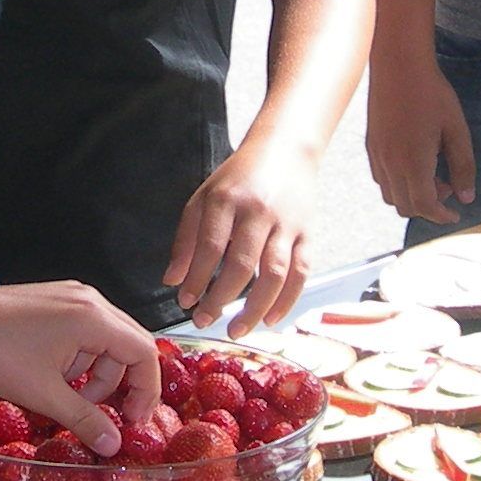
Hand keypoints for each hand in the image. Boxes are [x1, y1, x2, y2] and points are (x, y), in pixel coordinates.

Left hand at [0, 283, 160, 454]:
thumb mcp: (43, 394)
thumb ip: (84, 419)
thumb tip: (112, 444)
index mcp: (94, 319)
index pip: (144, 353)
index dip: (146, 390)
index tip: (133, 420)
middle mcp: (92, 302)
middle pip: (131, 345)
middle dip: (124, 384)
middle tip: (112, 416)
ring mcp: (76, 298)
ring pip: (108, 341)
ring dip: (98, 374)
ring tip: (71, 398)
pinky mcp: (61, 301)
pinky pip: (88, 332)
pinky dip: (82, 358)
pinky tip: (59, 377)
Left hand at [167, 134, 320, 332]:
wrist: (285, 150)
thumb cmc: (239, 178)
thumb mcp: (204, 198)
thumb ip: (186, 239)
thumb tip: (172, 280)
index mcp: (226, 200)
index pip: (209, 246)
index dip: (196, 278)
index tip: (185, 302)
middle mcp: (258, 212)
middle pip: (241, 264)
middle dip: (220, 299)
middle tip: (204, 321)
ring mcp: (286, 224)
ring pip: (273, 274)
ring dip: (254, 308)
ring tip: (236, 330)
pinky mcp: (308, 234)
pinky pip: (300, 273)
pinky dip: (287, 300)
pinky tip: (271, 319)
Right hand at [367, 49, 473, 226]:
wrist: (399, 65)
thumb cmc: (432, 94)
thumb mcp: (457, 130)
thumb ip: (463, 166)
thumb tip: (466, 197)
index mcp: (413, 162)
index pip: (424, 206)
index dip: (441, 216)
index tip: (455, 215)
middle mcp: (390, 164)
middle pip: (405, 207)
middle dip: (429, 207)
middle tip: (448, 186)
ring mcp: (377, 155)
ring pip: (391, 195)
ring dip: (412, 196)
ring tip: (432, 173)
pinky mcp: (371, 145)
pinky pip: (381, 178)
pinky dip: (399, 183)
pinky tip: (414, 162)